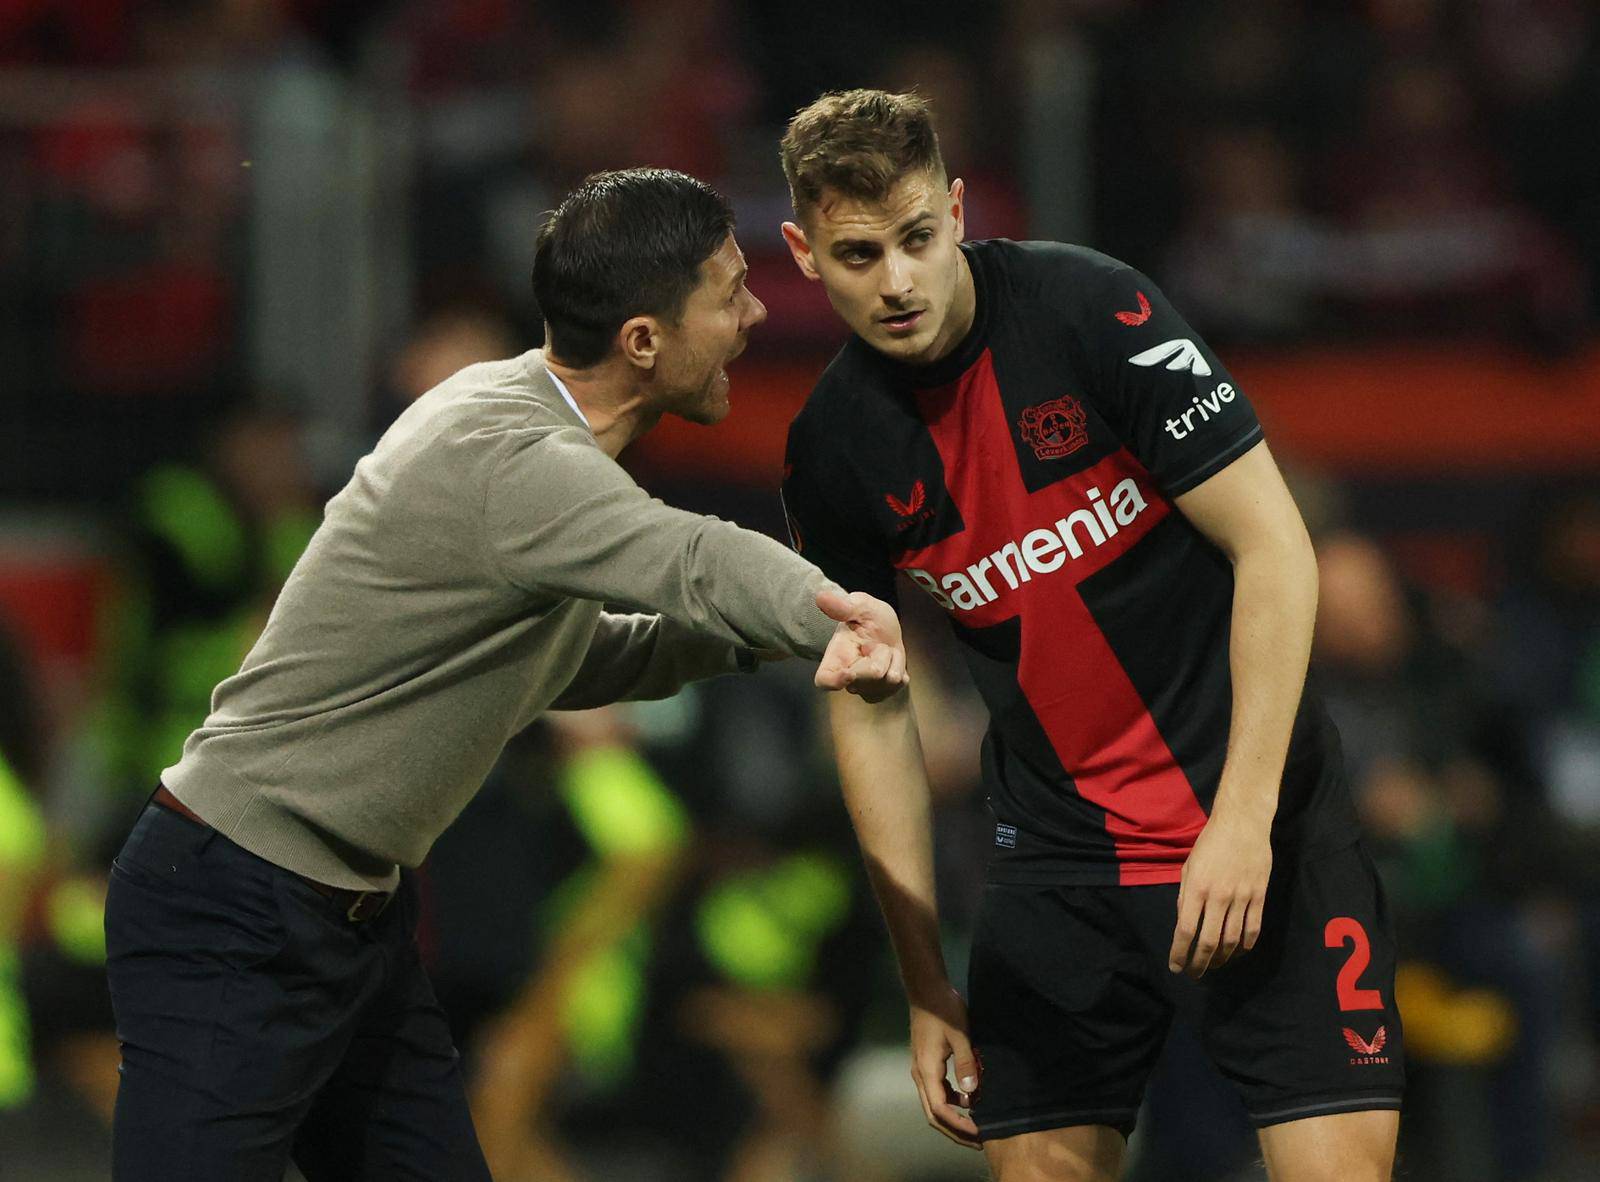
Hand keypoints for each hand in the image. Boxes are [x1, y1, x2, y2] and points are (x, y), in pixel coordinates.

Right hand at [814, 588, 908, 702]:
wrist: (885, 629)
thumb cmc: (868, 617)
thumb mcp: (860, 606)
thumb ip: (842, 606)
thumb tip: (821, 596)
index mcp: (835, 658)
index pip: (824, 680)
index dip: (835, 682)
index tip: (850, 673)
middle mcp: (847, 678)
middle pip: (870, 676)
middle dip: (881, 654)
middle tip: (877, 642)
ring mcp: (865, 688)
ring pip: (887, 680)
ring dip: (893, 659)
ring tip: (884, 649)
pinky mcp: (882, 692)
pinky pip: (899, 684)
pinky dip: (900, 666)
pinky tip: (892, 659)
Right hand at [909, 985, 981, 1148]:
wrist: (926, 990)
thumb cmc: (944, 1009)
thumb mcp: (960, 1035)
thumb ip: (966, 1063)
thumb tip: (971, 1093)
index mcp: (926, 1071)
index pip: (940, 1110)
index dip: (959, 1126)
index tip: (980, 1133)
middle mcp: (919, 1075)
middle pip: (933, 1115)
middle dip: (955, 1131)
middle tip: (979, 1141)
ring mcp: (921, 1070)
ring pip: (934, 1105)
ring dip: (954, 1118)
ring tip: (977, 1124)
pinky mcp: (926, 1064)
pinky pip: (937, 1091)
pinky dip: (952, 1102)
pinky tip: (969, 1100)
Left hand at [1168, 809, 1271, 977]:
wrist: (1242, 824)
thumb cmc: (1210, 844)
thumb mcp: (1189, 867)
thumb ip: (1186, 897)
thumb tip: (1184, 924)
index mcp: (1197, 888)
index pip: (1185, 930)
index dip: (1180, 952)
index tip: (1176, 967)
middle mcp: (1219, 896)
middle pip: (1209, 941)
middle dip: (1199, 962)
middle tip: (1195, 973)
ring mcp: (1242, 897)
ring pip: (1232, 939)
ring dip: (1222, 958)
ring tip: (1214, 965)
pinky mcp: (1259, 896)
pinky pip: (1253, 928)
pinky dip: (1245, 945)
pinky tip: (1238, 952)